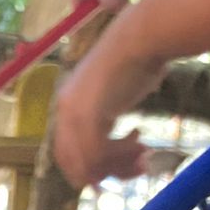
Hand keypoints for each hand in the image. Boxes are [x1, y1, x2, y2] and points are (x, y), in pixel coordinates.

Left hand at [53, 17, 161, 186]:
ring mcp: (73, 114)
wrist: (142, 37)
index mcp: (66, 107)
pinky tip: (140, 137)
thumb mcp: (113, 98)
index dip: (92, 170)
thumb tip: (110, 154)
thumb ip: (105, 123)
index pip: (68, 156)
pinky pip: (100, 154)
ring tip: (145, 154)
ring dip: (121, 165)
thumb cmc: (136, 62)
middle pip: (77, 165)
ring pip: (91, 163)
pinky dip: (123, 153)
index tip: (117, 173)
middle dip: (109, 172)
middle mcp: (64, 112)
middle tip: (140, 166)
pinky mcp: (87, 116)